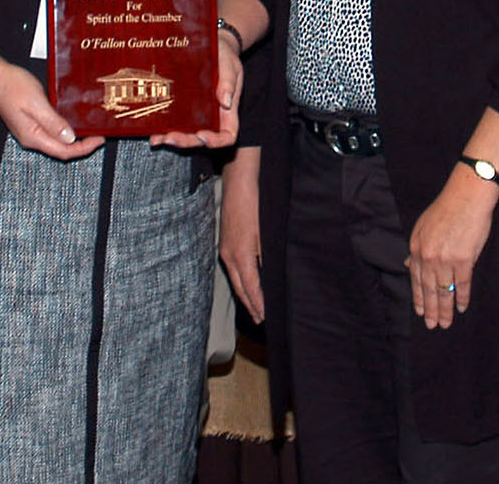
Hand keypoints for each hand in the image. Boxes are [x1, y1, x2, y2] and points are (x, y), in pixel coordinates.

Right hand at [0, 62, 103, 160]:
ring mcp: (29, 132)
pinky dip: (64, 131)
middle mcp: (31, 138)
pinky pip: (50, 134)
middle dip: (82, 146)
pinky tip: (71, 123)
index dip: (84, 148)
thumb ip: (52, 122)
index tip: (98, 139)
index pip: (63, 151)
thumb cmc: (11, 86)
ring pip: (56, 143)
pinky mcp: (29, 124)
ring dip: (74, 139)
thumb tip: (69, 138)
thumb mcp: (36, 103)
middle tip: (98, 135)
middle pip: (61, 150)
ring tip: (89, 130)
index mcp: (33, 136)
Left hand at [151, 41, 243, 148]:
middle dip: (185, 141)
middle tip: (170, 138)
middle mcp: (212, 116)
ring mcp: (197, 113)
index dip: (216, 141)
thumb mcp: (230, 64)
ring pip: (186, 134)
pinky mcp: (183, 107)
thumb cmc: (225, 54)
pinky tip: (152, 129)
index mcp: (227, 110)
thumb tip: (226, 102)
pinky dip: (163, 128)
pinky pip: (175, 122)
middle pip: (201, 140)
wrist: (214, 44)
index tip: (202, 135)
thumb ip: (228, 82)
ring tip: (157, 138)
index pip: (227, 135)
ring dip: (171, 139)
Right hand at [218, 147, 263, 323]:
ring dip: (245, 294)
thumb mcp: (267, 231)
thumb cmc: (255, 201)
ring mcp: (225, 248)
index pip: (251, 288)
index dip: (259, 304)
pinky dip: (241, 280)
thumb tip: (272, 278)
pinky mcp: (225, 241)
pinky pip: (233, 267)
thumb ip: (268, 257)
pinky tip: (247, 282)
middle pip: (240, 288)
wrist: (239, 178)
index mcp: (241, 255)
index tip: (267, 318)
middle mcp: (229, 255)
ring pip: (235, 278)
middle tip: (261, 320)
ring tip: (255, 307)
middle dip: (251, 305)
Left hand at [404, 174, 496, 330]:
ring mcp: (445, 259)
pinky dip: (462, 298)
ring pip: (444, 292)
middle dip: (430, 310)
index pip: (416, 280)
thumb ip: (416, 249)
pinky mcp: (464, 259)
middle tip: (432, 325)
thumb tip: (409, 266)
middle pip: (429, 290)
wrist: (466, 197)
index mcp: (416, 248)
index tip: (419, 312)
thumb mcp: (422, 227)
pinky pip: (462, 285)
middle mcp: (428, 256)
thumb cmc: (446, 209)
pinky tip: (461, 308)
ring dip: (445, 310)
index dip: (418, 298)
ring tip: (445, 323)